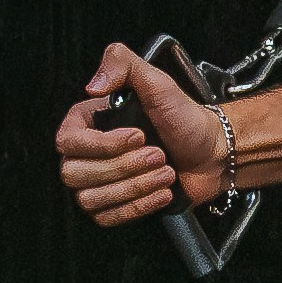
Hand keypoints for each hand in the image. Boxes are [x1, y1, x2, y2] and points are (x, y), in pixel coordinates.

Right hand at [56, 40, 218, 229]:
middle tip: (158, 154)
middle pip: (76, 173)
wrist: (213, 152)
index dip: (102, 144)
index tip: (138, 136)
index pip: (68, 141)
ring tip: (165, 171)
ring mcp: (98, 183)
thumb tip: (92, 86)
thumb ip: (122, 64)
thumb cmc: (185, 118)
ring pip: (91, 198)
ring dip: (135, 187)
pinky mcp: (113, 206)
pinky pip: (108, 217)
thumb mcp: (156, 82)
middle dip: (123, 167)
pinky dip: (139, 206)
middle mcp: (86, 153)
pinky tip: (162, 191)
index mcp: (88, 122)